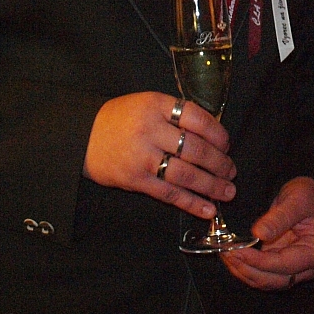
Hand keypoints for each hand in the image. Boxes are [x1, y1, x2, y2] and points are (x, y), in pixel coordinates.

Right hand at [83, 92, 234, 218]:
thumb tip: (213, 135)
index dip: (218, 133)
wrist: (82, 136)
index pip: (197, 118)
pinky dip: (191, 203)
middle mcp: (150, 130)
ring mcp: (143, 157)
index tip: (227, 144)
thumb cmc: (121, 119)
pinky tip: (207, 209)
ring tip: (228, 191)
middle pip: (195, 149)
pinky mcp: (136, 180)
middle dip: (219, 163)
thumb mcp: (148, 104)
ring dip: (212, 185)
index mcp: (156, 106)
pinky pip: (169, 194)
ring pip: (186, 174)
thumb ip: (176, 115)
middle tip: (232, 170)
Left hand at [223, 177, 313, 290]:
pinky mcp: (279, 266)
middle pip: (274, 279)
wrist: (309, 195)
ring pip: (265, 281)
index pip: (285, 265)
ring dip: (243, 271)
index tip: (238, 251)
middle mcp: (307, 267)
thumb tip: (259, 234)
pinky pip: (261, 273)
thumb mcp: (298, 199)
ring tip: (225, 253)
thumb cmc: (309, 195)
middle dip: (247, 268)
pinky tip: (232, 255)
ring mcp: (292, 268)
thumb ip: (280, 217)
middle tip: (227, 252)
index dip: (260, 262)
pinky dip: (245, 267)